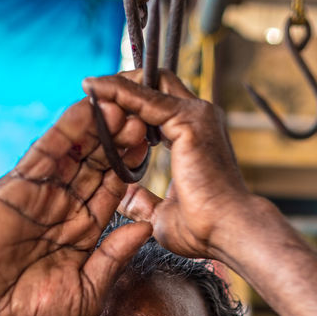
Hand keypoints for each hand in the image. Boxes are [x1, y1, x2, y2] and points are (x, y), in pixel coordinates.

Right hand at [0, 97, 153, 315]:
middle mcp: (62, 208)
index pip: (111, 192)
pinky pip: (45, 152)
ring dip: (97, 129)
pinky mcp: (17, 186)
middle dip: (118, 142)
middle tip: (142, 115)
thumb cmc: (31, 310)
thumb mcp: (87, 290)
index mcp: (81, 232)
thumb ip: (114, 257)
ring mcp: (40, 195)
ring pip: (75, 154)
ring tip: (120, 104)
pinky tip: (86, 109)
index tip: (151, 146)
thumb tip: (145, 228)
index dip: (130, 168)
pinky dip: (66, 130)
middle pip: (96, 166)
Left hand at [83, 72, 257, 260]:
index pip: (158, 105)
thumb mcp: (161, 213)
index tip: (100, 112)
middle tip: (90, 95)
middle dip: (122, 87)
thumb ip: (141, 199)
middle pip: (155, 85)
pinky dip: (118, 92)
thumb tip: (122, 196)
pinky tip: (94, 90)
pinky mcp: (187, 120)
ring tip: (86, 86)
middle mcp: (198, 118)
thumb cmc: (205, 230)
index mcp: (194, 137)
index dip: (129, 105)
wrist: (230, 231)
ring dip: (116, 85)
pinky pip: (144, 98)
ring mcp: (195, 116)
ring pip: (149, 84)